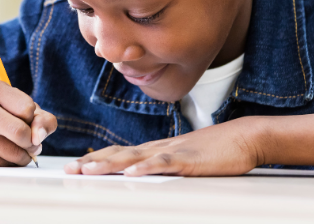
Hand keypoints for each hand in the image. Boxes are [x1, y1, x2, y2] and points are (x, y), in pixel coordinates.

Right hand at [0, 79, 57, 166]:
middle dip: (31, 143)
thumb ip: (42, 120)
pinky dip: (8, 163)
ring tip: (12, 148)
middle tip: (28, 142)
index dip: (31, 119)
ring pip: (13, 153)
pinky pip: (2, 165)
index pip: (27, 108)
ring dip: (21, 156)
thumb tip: (39, 138)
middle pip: (20, 132)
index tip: (23, 119)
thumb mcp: (20, 108)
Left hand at [64, 117, 262, 176]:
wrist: (244, 137)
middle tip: (70, 170)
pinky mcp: (189, 159)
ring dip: (109, 164)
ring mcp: (172, 151)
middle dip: (92, 162)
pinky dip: (146, 168)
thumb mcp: (182, 160)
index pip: (118, 153)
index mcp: (155, 150)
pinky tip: (132, 173)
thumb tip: (142, 176)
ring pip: (134, 158)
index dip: (95, 159)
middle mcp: (157, 148)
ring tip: (89, 171)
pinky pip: (164, 163)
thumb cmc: (215, 151)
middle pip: (118, 154)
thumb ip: (162, 166)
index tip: (74, 166)